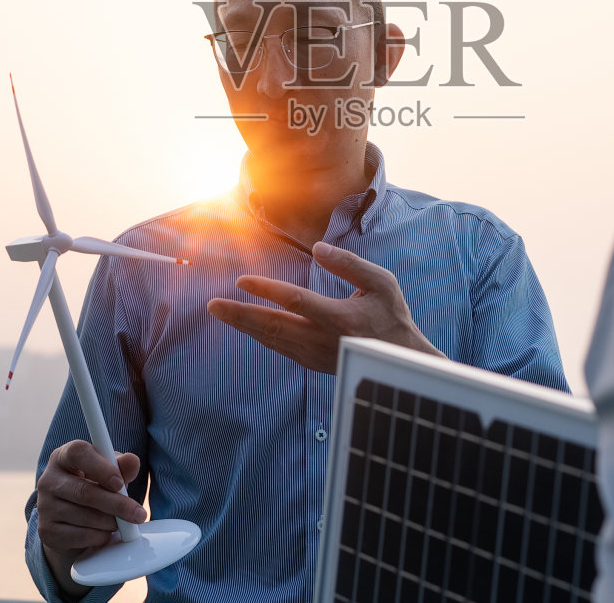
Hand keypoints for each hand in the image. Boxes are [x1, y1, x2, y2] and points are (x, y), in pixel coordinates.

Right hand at [36, 439, 146, 595]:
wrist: (71, 520)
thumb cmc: (94, 486)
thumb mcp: (109, 473)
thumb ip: (122, 466)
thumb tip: (132, 461)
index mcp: (63, 457)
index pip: (78, 453)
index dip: (100, 467)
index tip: (120, 483)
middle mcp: (48, 479)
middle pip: (83, 491)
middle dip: (116, 504)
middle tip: (138, 513)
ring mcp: (45, 506)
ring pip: (83, 516)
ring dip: (110, 522)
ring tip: (123, 523)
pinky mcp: (46, 531)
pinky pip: (79, 536)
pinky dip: (100, 536)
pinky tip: (107, 533)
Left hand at [206, 240, 444, 373]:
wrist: (400, 361)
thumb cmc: (392, 316)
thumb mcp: (381, 283)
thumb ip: (349, 264)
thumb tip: (318, 249)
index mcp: (338, 318)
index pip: (295, 301)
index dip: (266, 290)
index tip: (243, 280)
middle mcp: (322, 340)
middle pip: (273, 326)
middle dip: (241, 314)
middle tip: (212, 305)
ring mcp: (315, 355)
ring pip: (273, 340)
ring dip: (245, 325)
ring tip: (221, 312)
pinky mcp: (313, 364)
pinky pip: (281, 348)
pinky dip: (261, 336)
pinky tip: (247, 325)